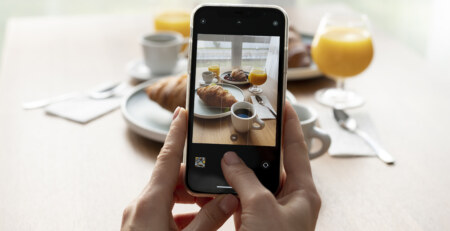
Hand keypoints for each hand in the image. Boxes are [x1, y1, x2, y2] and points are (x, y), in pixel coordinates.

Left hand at [122, 107, 238, 230]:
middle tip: (217, 189)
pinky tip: (196, 223)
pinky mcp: (140, 226)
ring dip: (190, 198)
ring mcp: (139, 216)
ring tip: (210, 209)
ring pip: (168, 194)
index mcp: (150, 202)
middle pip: (172, 178)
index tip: (181, 113)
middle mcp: (142, 205)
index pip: (167, 157)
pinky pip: (163, 210)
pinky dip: (181, 212)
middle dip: (195, 179)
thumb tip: (228, 201)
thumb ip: (208, 220)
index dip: (176, 132)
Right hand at [221, 102, 320, 230]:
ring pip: (253, 183)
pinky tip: (218, 186)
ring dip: (238, 175)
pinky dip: (230, 193)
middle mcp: (290, 200)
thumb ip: (245, 180)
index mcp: (303, 192)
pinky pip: (242, 200)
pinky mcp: (257, 222)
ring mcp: (272, 212)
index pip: (297, 148)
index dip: (291, 124)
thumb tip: (230, 160)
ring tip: (224, 159)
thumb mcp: (261, 207)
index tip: (285, 103)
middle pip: (272, 164)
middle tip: (243, 130)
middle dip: (255, 150)